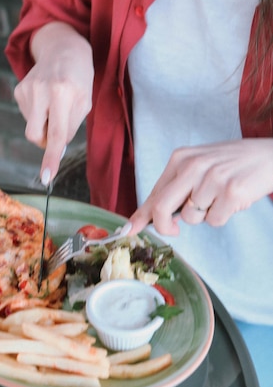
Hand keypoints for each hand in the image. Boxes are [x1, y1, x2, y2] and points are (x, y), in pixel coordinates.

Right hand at [14, 22, 93, 182]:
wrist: (64, 49)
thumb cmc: (79, 79)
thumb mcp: (85, 102)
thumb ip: (71, 126)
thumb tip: (54, 146)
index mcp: (64, 93)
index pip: (57, 134)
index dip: (52, 158)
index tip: (46, 177)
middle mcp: (42, 90)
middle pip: (35, 136)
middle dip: (45, 141)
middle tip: (57, 128)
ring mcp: (27, 89)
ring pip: (32, 127)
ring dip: (44, 124)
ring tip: (55, 104)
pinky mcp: (19, 89)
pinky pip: (28, 116)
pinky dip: (38, 113)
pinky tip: (45, 98)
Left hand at [129, 138, 272, 235]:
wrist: (269, 156)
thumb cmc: (231, 164)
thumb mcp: (200, 166)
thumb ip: (177, 188)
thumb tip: (152, 216)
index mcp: (181, 158)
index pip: (155, 193)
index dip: (141, 215)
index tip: (128, 230)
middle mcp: (193, 166)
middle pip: (163, 207)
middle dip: (164, 226)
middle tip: (174, 230)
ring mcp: (212, 178)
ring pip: (192, 218)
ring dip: (205, 215)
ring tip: (220, 198)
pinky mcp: (231, 191)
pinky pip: (214, 220)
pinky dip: (223, 216)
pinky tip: (233, 200)